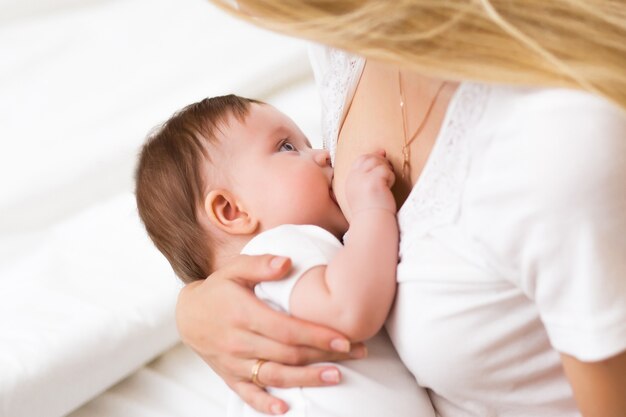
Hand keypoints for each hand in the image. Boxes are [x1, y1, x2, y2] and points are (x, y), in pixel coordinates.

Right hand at [175, 254, 367, 414]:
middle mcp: (239, 342)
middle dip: (324, 356)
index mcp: (243, 314)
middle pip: (287, 354)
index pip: (286, 329)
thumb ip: (260, 264)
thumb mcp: (234, 269)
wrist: (187, 315)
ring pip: (274, 376)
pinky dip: (265, 405)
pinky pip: (249, 394)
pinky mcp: (230, 376)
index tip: (343, 339)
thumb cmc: (218, 289)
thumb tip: (286, 263)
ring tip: (336, 377)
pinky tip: (286, 409)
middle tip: (356, 353)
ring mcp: (234, 362)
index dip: (316, 335)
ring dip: (306, 379)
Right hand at [345, 149, 395, 215]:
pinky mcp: (373, 180)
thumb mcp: (365, 190)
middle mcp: (354, 177)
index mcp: (351, 179)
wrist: (372, 223)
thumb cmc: (372, 210)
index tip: (383, 161)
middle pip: (369, 157)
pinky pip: (386, 171)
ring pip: (378, 162)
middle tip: (387, 175)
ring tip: (387, 185)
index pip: (361, 159)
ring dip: (387, 171)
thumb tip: (381, 151)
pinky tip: (388, 189)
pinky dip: (390, 178)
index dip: (373, 157)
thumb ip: (369, 173)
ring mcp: (362, 178)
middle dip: (381, 162)